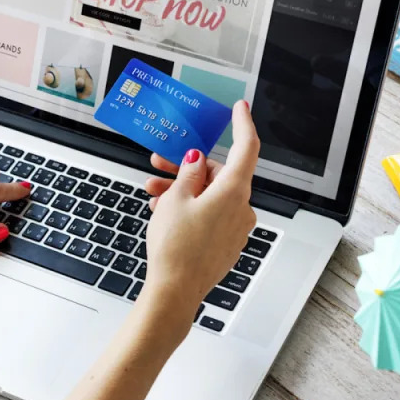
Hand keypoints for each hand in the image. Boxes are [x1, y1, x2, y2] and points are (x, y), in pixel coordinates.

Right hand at [140, 101, 259, 317]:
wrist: (175, 290)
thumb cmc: (176, 247)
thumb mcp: (176, 199)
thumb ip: (189, 174)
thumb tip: (198, 161)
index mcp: (233, 191)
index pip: (246, 148)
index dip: (243, 125)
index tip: (240, 109)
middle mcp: (241, 208)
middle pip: (219, 175)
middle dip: (187, 167)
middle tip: (160, 162)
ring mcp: (235, 228)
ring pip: (210, 196)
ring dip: (183, 190)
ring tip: (153, 193)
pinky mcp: (225, 244)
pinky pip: (210, 216)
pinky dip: (189, 209)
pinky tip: (163, 212)